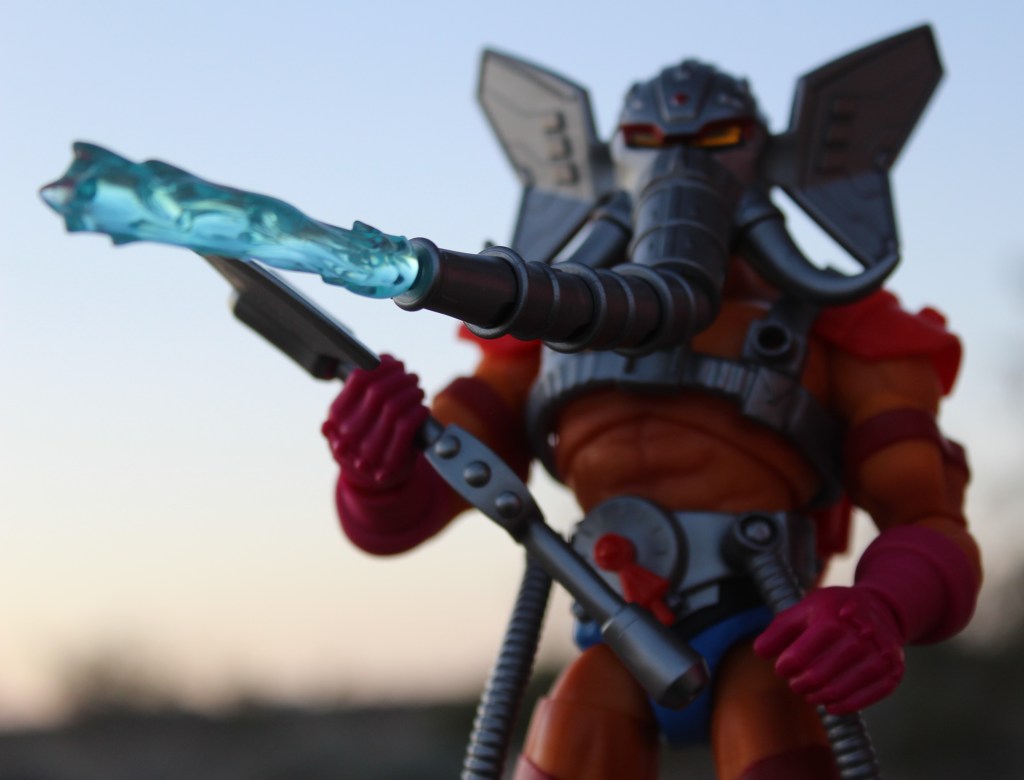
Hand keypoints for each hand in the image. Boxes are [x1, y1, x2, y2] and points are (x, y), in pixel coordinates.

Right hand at [322, 355, 428, 490]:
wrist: (371, 478)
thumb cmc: (365, 435)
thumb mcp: (355, 412)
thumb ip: (364, 387)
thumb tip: (381, 359)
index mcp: (337, 415)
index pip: (359, 378)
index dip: (381, 366)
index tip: (393, 362)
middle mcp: (348, 432)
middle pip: (379, 391)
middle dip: (400, 378)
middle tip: (410, 376)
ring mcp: (368, 449)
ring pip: (395, 407)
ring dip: (411, 393)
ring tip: (417, 390)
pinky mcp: (390, 461)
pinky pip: (407, 426)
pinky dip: (418, 411)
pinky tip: (422, 407)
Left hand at [754, 586, 905, 713]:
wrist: (883, 609)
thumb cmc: (836, 610)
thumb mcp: (806, 608)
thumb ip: (780, 629)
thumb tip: (759, 652)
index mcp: (833, 619)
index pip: (798, 657)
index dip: (784, 667)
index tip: (782, 668)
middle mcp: (860, 637)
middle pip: (818, 676)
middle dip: (799, 684)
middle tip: (795, 683)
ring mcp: (879, 656)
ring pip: (839, 690)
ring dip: (818, 697)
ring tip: (809, 693)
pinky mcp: (892, 673)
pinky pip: (864, 699)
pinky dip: (843, 706)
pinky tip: (830, 704)